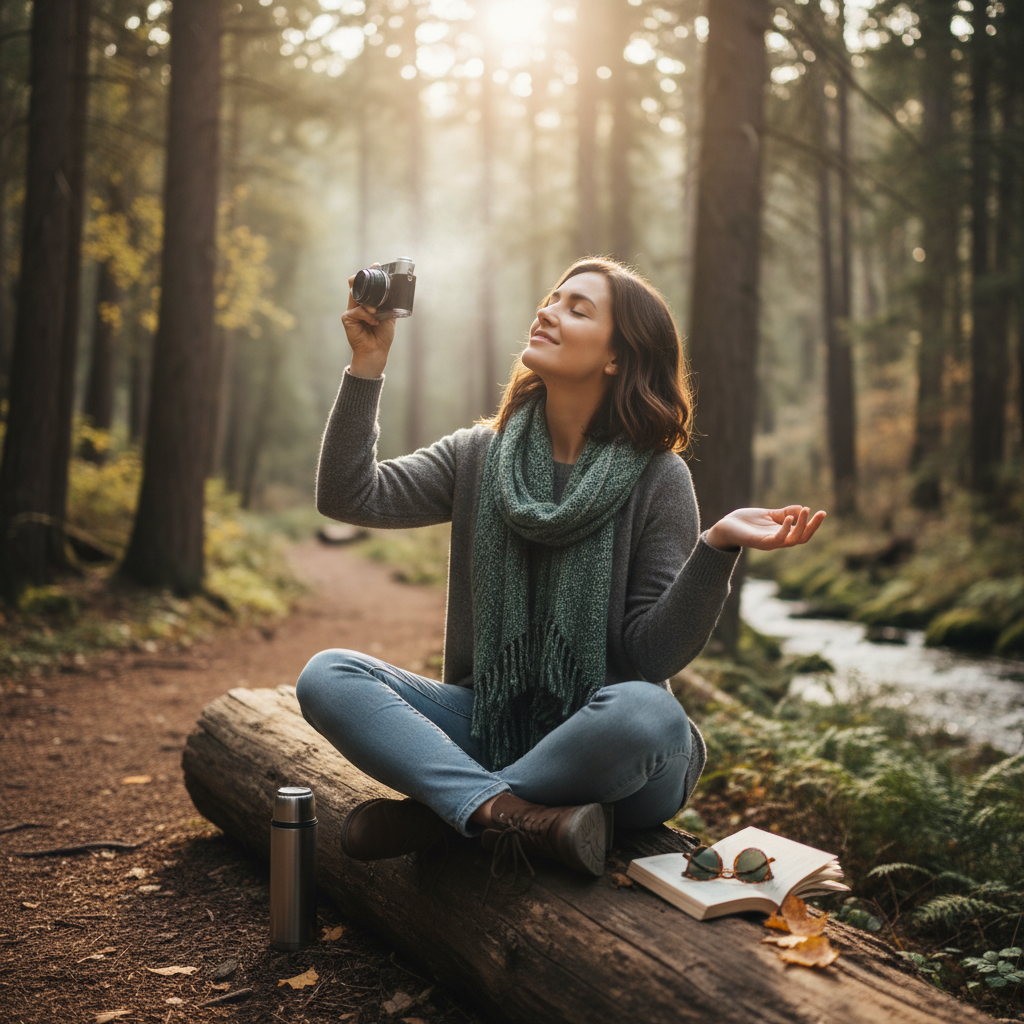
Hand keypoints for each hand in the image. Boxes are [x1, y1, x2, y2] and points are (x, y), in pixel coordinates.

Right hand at [343, 264, 395, 377]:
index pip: (365, 285)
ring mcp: (351, 311)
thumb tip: (399, 291)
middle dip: (363, 277)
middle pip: (356, 285)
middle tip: (373, 271)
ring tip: (376, 311)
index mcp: (367, 303)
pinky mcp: (347, 319)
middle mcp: (357, 305)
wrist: (376, 351)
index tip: (377, 265)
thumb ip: (390, 305)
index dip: (369, 273)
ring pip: (355, 295)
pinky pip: (357, 312)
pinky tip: (374, 322)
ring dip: (367, 301)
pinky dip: (367, 316)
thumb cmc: (382, 336)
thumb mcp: (389, 317)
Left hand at [705, 505, 826, 551]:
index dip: (813, 524)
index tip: (822, 512)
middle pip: (802, 538)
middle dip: (812, 526)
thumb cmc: (747, 522)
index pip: (803, 533)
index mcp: (782, 534)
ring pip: (793, 540)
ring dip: (801, 526)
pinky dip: (785, 529)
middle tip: (819, 513)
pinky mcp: (761, 543)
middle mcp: (778, 541)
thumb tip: (802, 508)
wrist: (726, 527)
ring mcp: (770, 543)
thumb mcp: (769, 514)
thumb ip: (785, 512)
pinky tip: (788, 518)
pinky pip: (777, 539)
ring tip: (806, 511)